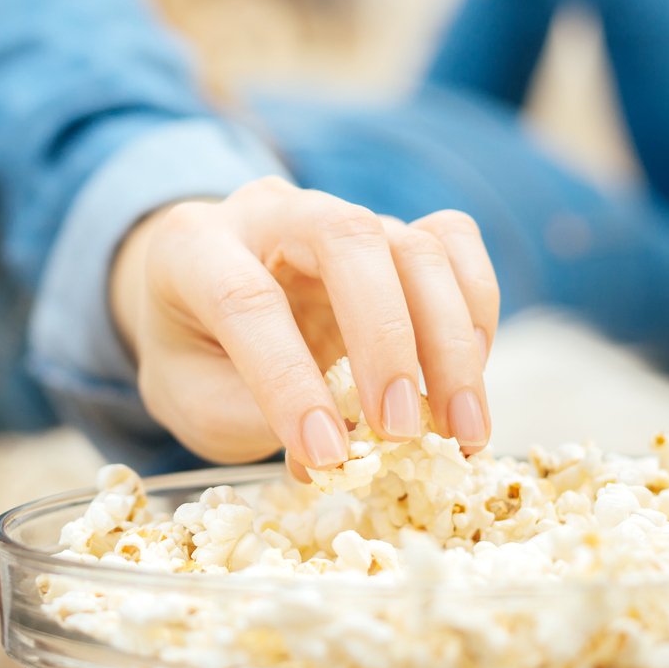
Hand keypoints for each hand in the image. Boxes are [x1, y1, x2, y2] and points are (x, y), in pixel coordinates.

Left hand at [114, 177, 498, 469]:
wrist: (198, 303)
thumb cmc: (195, 355)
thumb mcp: (194, 398)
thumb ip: (254, 419)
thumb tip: (343, 455)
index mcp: (194, 246)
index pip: (245, 299)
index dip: (288, 381)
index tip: (326, 454)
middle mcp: (272, 212)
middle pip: (346, 237)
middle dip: (386, 339)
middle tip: (404, 430)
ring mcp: (339, 213)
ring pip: (415, 245)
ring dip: (451, 342)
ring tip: (462, 430)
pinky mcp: (392, 229)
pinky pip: (452, 240)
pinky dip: (475, 307)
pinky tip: (472, 374)